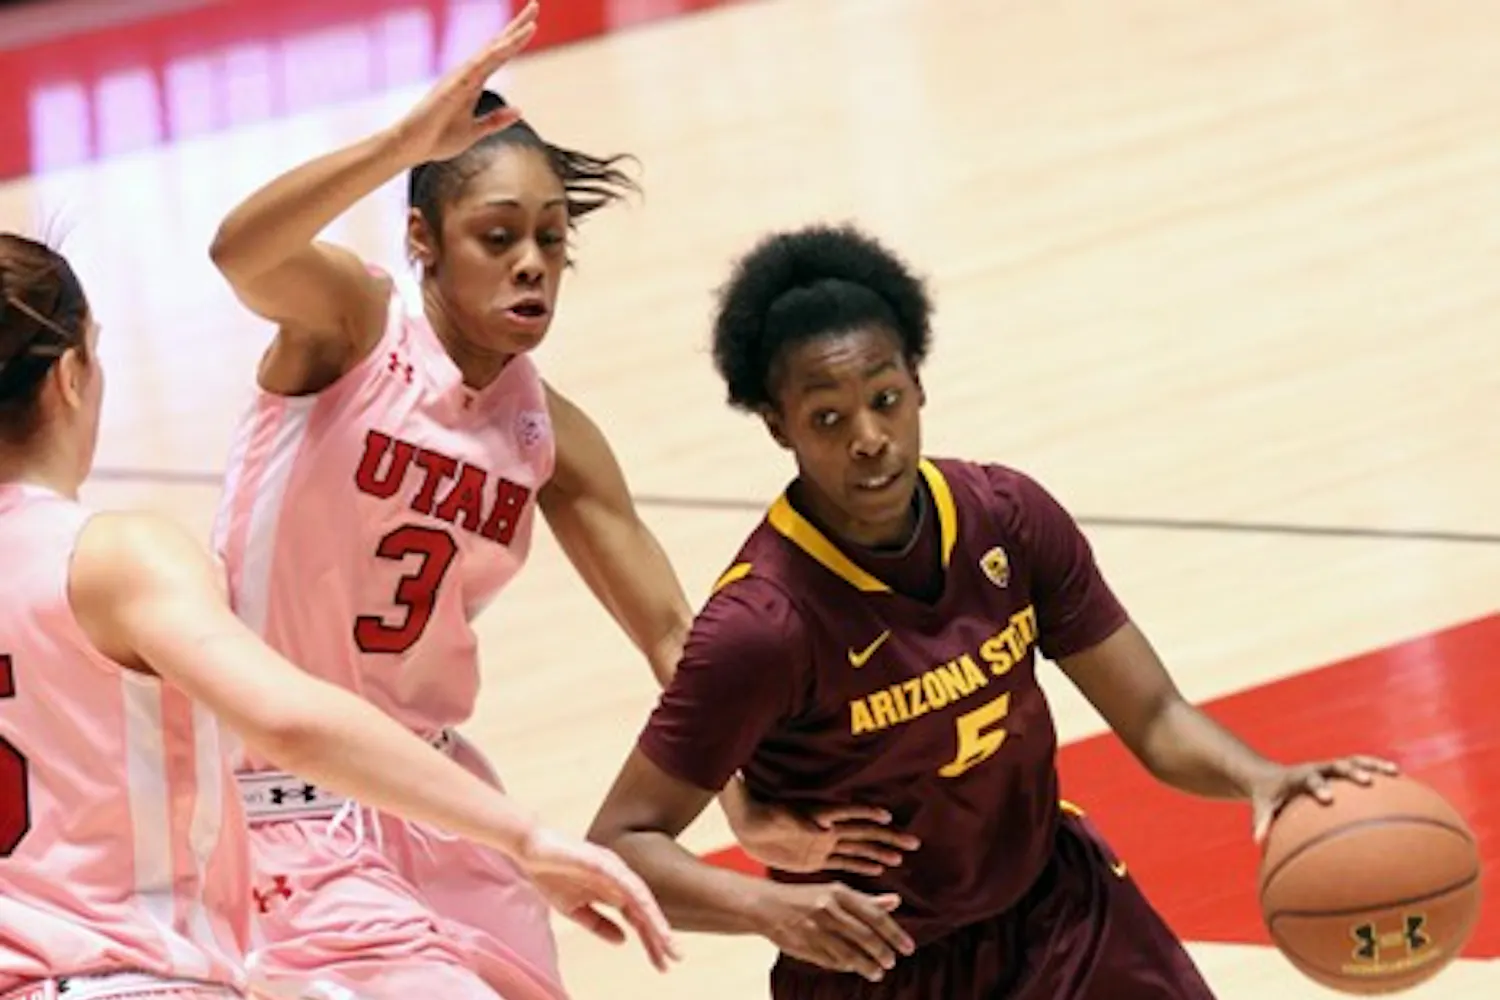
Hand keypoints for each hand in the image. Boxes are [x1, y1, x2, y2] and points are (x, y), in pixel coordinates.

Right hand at [388, 0, 538, 163]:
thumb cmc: (437, 138)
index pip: (500, 56)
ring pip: (491, 52)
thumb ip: (496, 121)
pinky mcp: (453, 87)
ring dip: (511, 37)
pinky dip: (494, 55)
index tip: (533, 23)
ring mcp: (460, 78)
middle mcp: (467, 74)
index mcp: (473, 83)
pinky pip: (478, 67)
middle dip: (516, 27)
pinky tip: (508, 45)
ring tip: (532, 22)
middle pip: (497, 45)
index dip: (516, 39)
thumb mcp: (475, 131)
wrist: (412, 147)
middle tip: (535, 6)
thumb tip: (519, 109)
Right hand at [516, 826, 679, 971]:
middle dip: (660, 936)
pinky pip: (623, 880)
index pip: (639, 920)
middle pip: (645, 911)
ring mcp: (613, 868)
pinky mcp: (601, 860)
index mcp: (615, 891)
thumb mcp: (575, 909)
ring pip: (641, 897)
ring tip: (666, 940)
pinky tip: (645, 912)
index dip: (651, 942)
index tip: (663, 965)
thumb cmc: (552, 874)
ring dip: (654, 919)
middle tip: (677, 958)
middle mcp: (620, 879)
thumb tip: (623, 941)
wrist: (530, 848)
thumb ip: (599, 924)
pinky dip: (636, 896)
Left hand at [724, 782, 919, 876]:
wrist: (745, 823)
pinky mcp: (815, 857)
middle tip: (913, 842)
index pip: (847, 811)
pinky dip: (861, 864)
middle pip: (862, 831)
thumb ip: (795, 819)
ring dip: (879, 852)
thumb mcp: (770, 813)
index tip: (887, 817)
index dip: (866, 813)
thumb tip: (820, 826)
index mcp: (817, 814)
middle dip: (887, 836)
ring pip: (857, 848)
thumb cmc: (756, 811)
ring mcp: (822, 843)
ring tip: (901, 858)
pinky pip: (843, 861)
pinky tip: (879, 869)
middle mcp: (825, 827)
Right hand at [752, 881, 915, 981]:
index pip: (876, 915)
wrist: (768, 906)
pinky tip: (855, 967)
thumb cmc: (807, 897)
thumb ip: (866, 899)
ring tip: (878, 972)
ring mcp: (816, 929)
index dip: (895, 934)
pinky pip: (833, 962)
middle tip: (891, 961)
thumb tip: (896, 901)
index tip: (908, 948)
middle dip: (883, 953)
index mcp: (839, 892)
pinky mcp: (806, 946)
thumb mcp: (836, 892)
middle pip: (866, 937)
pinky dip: (847, 967)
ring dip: (868, 966)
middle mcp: (829, 909)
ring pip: (851, 954)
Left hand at [1250, 755, 1399, 842]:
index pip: (1309, 779)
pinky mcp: (1340, 770)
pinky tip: (1401, 780)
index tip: (1328, 798)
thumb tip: (1258, 842)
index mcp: (1297, 777)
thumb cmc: (1268, 797)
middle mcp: (1316, 768)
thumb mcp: (1263, 807)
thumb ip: (1261, 822)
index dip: (1318, 787)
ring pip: (1354, 761)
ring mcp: (1330, 768)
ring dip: (1372, 765)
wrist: (1270, 777)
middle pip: (1335, 765)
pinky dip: (1378, 771)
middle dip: (1350, 772)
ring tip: (1394, 772)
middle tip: (1367, 782)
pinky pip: (1362, 767)